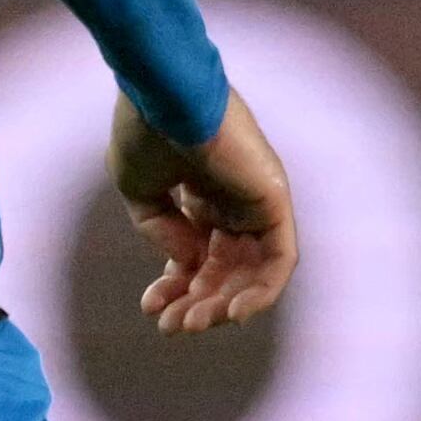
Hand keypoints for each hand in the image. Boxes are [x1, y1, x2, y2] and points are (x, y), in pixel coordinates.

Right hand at [114, 92, 294, 332]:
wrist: (160, 93)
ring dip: (225, 305)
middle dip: (197, 303)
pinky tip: (232, 313)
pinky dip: (262, 291)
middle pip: (225, 270)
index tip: (150, 307)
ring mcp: (257, 200)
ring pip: (253, 272)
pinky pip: (280, 260)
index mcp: (203, 194)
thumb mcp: (140, 191)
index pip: (198, 256)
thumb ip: (162, 230)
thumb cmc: (145, 130)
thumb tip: (187, 264)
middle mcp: (234, 200)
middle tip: (171, 328)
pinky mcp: (274, 199)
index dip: (175, 287)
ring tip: (193, 323)